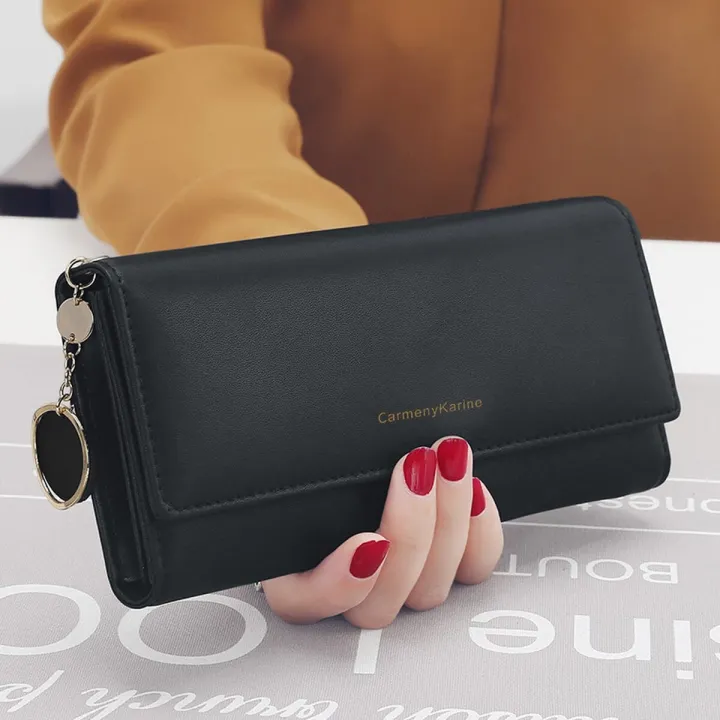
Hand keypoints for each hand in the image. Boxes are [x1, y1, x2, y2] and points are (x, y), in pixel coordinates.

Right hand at [261, 436, 503, 627]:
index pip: (303, 602)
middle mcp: (346, 585)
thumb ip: (289, 464)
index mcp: (293, 562)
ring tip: (449, 459)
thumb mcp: (301, 450)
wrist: (369, 435)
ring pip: (427, 591)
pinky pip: (469, 573)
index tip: (368, 541)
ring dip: (446, 522)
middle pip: (377, 604)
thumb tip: (288, 447)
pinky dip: (478, 536)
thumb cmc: (320, 444)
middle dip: (409, 533)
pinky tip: (475, 492)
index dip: (337, 585)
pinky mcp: (446, 564)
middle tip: (418, 463)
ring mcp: (401, 581)